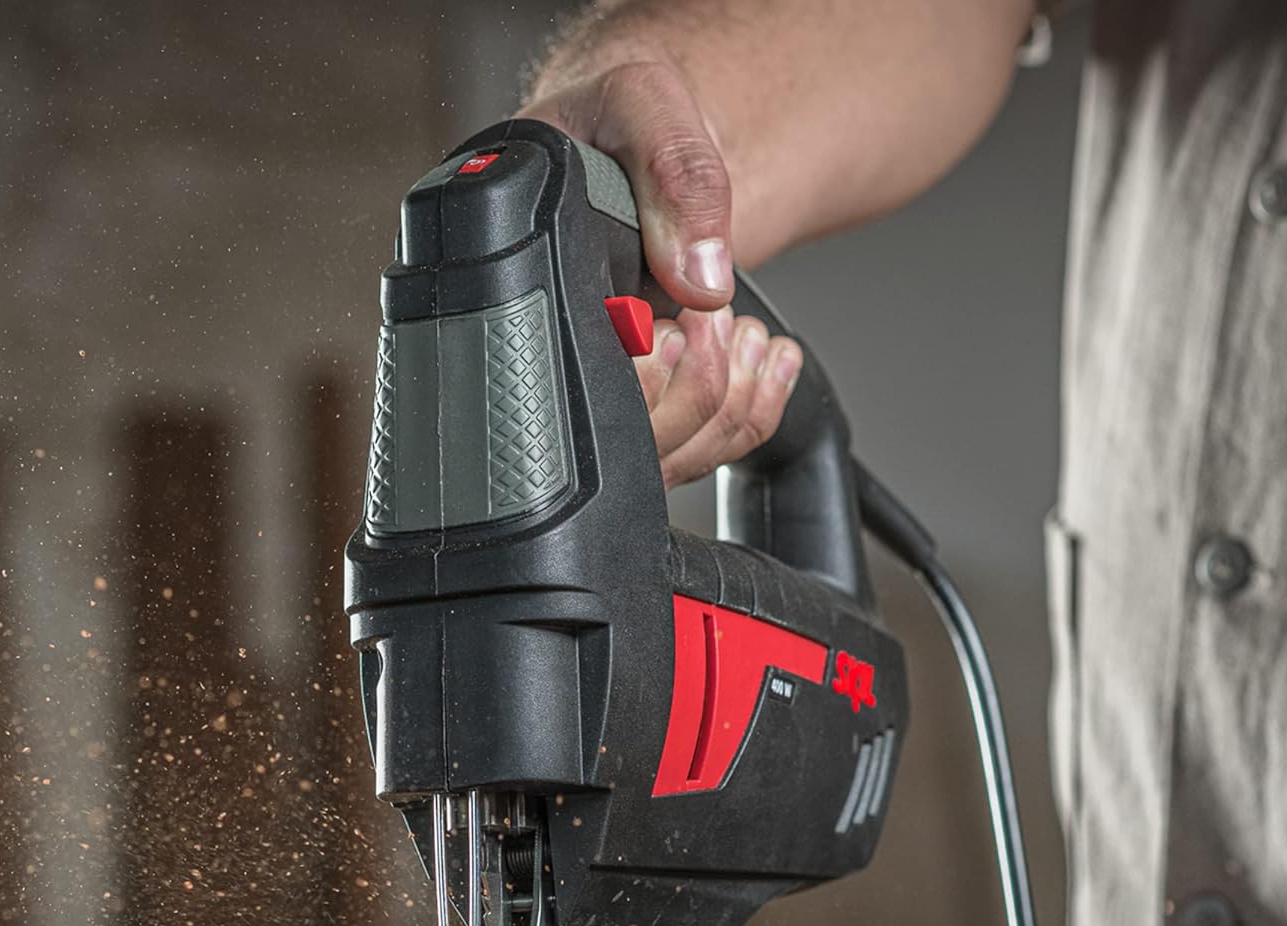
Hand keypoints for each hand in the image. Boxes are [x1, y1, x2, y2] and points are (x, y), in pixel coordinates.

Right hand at [520, 57, 802, 487]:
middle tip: (714, 316)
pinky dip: (752, 412)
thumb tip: (702, 281)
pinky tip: (765, 357)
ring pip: (670, 461)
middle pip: (629, 448)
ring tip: (742, 329)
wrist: (636, 141)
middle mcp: (552, 359)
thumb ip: (674, 174)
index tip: (678, 323)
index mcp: (521, 284)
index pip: (561, 393)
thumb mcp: (643, 102)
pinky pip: (703, 450)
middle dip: (696, 387)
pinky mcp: (646, 409)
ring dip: (730, 402)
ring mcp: (599, 395)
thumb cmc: (618, 119)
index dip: (635, 377)